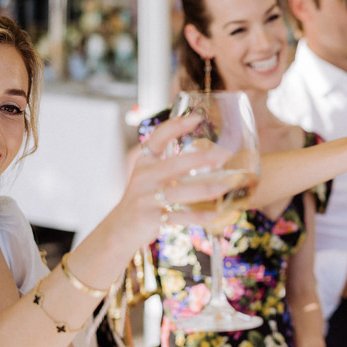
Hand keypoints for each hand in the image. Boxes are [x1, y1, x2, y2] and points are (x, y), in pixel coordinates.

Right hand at [120, 115, 232, 238]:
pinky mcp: (150, 218)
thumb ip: (171, 165)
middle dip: (201, 159)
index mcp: (144, 162)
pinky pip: (179, 216)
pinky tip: (216, 213)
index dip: (176, 126)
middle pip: (173, 165)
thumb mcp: (150, 177)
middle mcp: (143, 177)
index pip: (158, 137)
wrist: (120, 229)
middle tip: (224, 155)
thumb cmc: (143, 199)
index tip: (197, 118)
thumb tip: (209, 157)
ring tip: (226, 185)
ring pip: (178, 192)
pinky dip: (198, 215)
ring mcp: (145, 198)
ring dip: (205, 188)